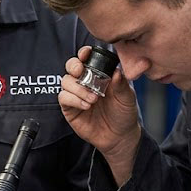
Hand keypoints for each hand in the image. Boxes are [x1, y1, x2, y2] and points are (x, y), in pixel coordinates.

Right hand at [58, 46, 141, 184]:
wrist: (120, 136)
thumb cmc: (123, 114)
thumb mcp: (127, 97)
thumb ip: (121, 84)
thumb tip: (116, 71)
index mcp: (98, 74)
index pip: (86, 58)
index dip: (84, 53)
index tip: (86, 54)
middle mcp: (85, 82)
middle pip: (71, 66)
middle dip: (73, 65)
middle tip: (80, 71)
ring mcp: (76, 95)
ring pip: (65, 81)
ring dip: (78, 88)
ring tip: (93, 98)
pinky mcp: (70, 108)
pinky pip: (64, 98)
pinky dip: (74, 99)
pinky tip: (86, 106)